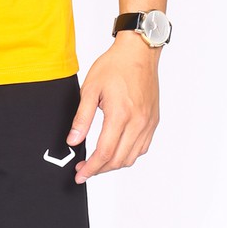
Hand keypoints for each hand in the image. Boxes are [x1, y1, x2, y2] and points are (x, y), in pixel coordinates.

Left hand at [67, 33, 160, 183]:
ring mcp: (148, 123)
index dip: (90, 167)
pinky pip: (142, 147)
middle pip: (119, 160)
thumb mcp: (90, 88)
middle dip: (99, 170)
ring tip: (98, 163)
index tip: (79, 174)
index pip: (104, 152)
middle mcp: (138, 122)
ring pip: (132, 157)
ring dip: (114, 164)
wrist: (139, 53)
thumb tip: (73, 140)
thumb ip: (81, 117)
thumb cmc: (115, 66)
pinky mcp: (153, 121)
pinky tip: (116, 151)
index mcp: (121, 114)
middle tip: (84, 170)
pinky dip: (128, 154)